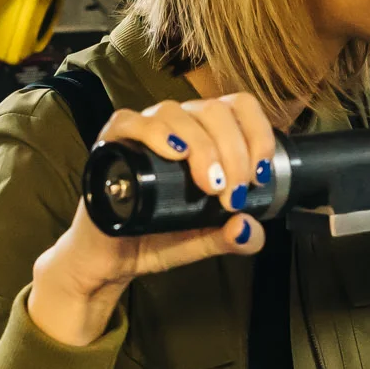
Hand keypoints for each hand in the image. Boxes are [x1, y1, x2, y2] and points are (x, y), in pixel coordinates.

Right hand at [28, 94, 275, 345]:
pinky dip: (155, 132)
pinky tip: (174, 152)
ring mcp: (142, 130)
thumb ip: (233, 238)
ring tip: (209, 186)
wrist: (110, 260)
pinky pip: (130, 121)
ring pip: (178, 113)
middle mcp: (176, 125)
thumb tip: (248, 227)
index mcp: (205, 135)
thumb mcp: (205, 241)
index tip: (259, 177)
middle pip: (214, 110)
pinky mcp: (111, 143)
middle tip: (233, 195)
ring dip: (203, 147)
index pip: (238, 108)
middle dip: (234, 152)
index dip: (258, 134)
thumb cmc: (157, 238)